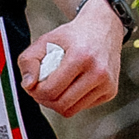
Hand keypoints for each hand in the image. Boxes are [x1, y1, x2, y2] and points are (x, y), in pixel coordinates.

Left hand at [19, 2, 121, 116]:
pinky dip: (72, 101)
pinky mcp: (111, 91)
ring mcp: (107, 83)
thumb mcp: (46, 40)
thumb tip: (28, 85)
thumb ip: (28, 60)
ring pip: (72, 110)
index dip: (36, 92)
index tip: (33, 85)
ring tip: (52, 89)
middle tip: (39, 90)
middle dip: (45, 100)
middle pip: (62, 105)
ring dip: (57, 103)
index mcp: (81, 56)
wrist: (103, 27)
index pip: (51, 90)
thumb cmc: (73, 35)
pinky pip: (83, 107)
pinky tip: (70, 87)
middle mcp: (98, 71)